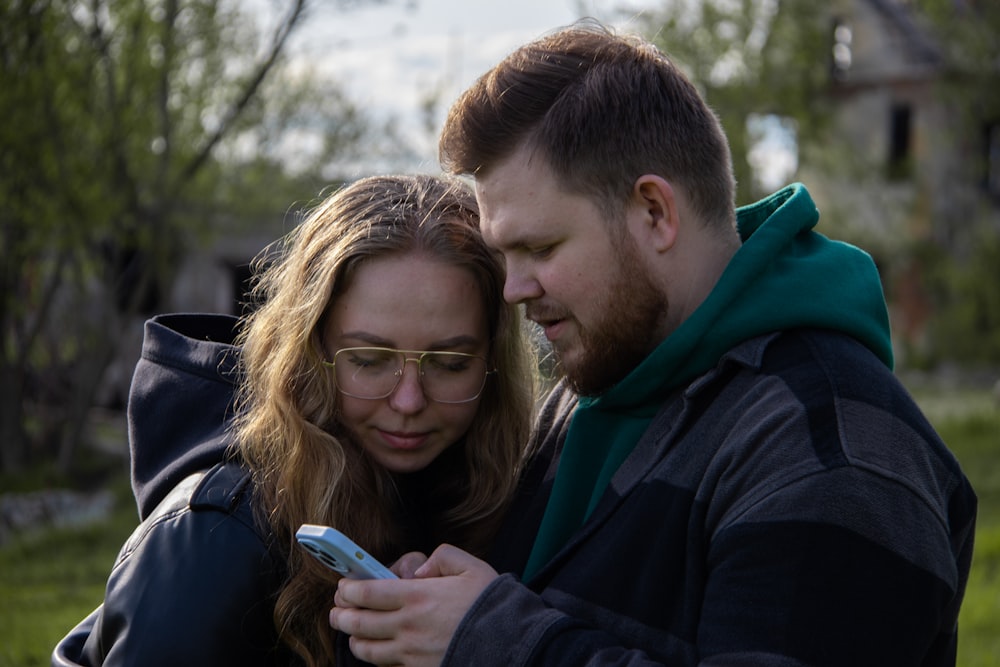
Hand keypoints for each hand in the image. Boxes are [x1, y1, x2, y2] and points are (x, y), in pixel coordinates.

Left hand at [329, 544, 497, 666]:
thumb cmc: (490, 603)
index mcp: (417, 596)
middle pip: (358, 622)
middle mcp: (408, 626)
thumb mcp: (470, 565)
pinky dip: (375, 658)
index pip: (367, 592)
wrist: (511, 643)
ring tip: (351, 631)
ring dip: (353, 638)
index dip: (349, 589)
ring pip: (366, 650)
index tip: (344, 586)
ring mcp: (411, 653)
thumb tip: (414, 570)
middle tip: (337, 609)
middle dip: (341, 614)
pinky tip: (377, 650)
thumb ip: (440, 556)